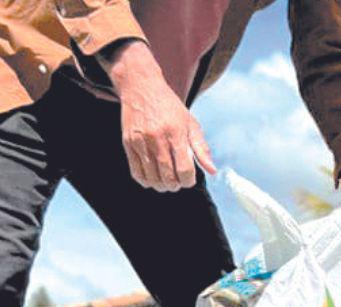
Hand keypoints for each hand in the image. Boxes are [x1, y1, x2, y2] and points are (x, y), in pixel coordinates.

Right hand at [102, 40, 215, 191]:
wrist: (141, 87)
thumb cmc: (169, 107)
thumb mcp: (190, 123)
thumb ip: (201, 148)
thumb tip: (212, 171)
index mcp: (176, 132)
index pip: (184, 169)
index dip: (188, 181)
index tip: (189, 180)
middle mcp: (157, 137)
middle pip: (168, 177)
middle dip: (175, 185)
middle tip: (177, 183)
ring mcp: (140, 141)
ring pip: (152, 177)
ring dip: (161, 186)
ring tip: (166, 183)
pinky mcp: (128, 142)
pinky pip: (136, 172)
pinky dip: (145, 180)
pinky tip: (152, 179)